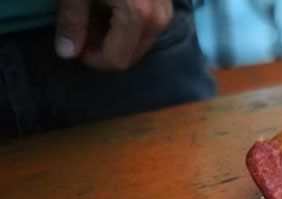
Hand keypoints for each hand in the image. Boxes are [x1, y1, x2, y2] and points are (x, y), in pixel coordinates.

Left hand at [55, 0, 173, 69]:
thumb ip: (72, 20)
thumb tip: (66, 54)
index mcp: (139, 16)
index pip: (117, 59)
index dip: (94, 59)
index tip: (76, 43)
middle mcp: (158, 20)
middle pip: (130, 56)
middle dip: (105, 52)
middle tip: (84, 30)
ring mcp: (166, 14)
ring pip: (139, 47)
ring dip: (117, 42)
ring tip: (98, 17)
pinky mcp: (167, 8)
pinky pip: (146, 33)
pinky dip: (128, 30)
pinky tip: (113, 11)